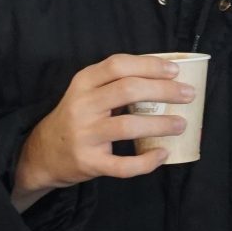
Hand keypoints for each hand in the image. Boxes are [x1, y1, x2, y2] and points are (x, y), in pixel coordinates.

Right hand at [10, 55, 194, 210]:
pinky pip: (123, 164)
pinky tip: (163, 154)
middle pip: (127, 90)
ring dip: (160, 124)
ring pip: (128, 126)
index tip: (175, 71)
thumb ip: (114, 83)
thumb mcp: (86, 92)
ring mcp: (84, 135)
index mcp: (83, 82)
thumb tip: (165, 76)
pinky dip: (147, 161)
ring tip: (181, 124)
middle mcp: (82, 106)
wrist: (43, 153)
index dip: (149, 65)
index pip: (118, 65)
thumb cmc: (76, 118)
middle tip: (188, 95)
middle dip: (164, 91)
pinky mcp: (89, 162)